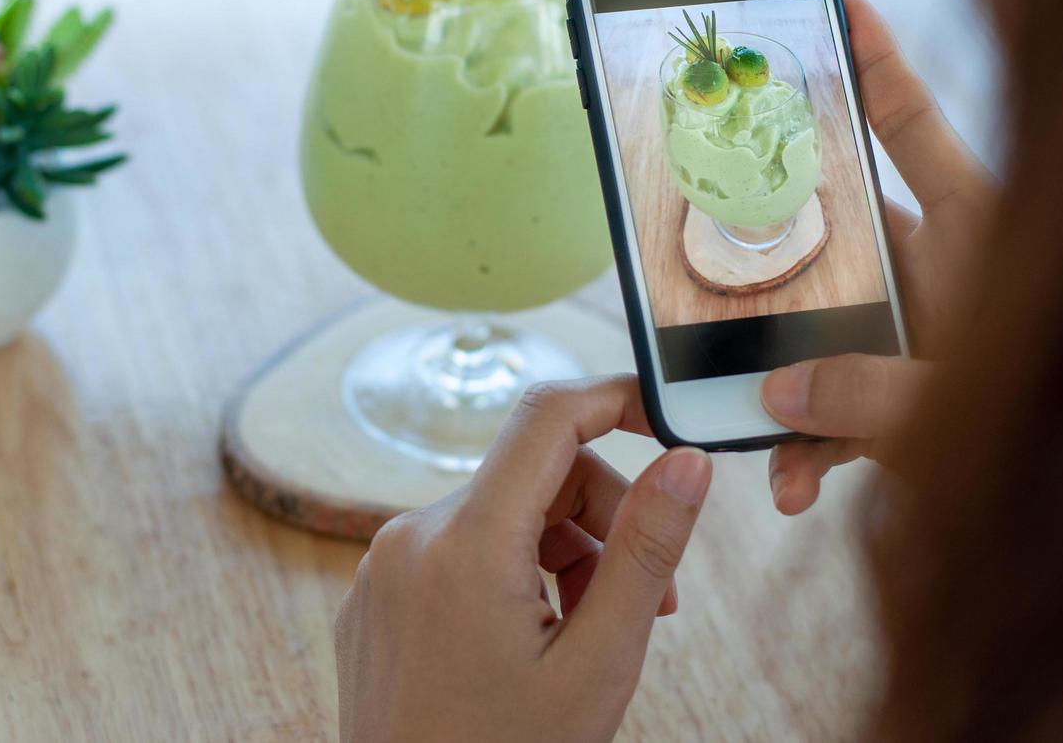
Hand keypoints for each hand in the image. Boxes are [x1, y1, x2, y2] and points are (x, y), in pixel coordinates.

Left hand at [336, 376, 711, 742]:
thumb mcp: (598, 664)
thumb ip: (646, 552)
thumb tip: (686, 461)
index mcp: (465, 543)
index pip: (545, 415)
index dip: (616, 398)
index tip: (668, 421)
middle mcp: (410, 536)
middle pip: (531, 473)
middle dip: (604, 514)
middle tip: (653, 593)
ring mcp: (384, 565)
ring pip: (499, 513)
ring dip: (563, 549)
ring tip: (597, 628)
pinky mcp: (376, 593)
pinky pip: (458, 548)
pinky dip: (512, 571)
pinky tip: (537, 637)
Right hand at [761, 0, 995, 514]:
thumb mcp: (963, 397)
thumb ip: (873, 394)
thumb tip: (777, 391)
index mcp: (978, 231)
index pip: (914, 129)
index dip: (876, 63)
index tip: (837, 1)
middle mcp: (934, 273)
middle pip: (834, 232)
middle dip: (770, 242)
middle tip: (708, 220)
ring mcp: (909, 335)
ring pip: (818, 328)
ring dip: (774, 374)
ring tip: (736, 404)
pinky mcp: (895, 403)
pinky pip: (831, 415)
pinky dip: (804, 452)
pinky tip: (792, 487)